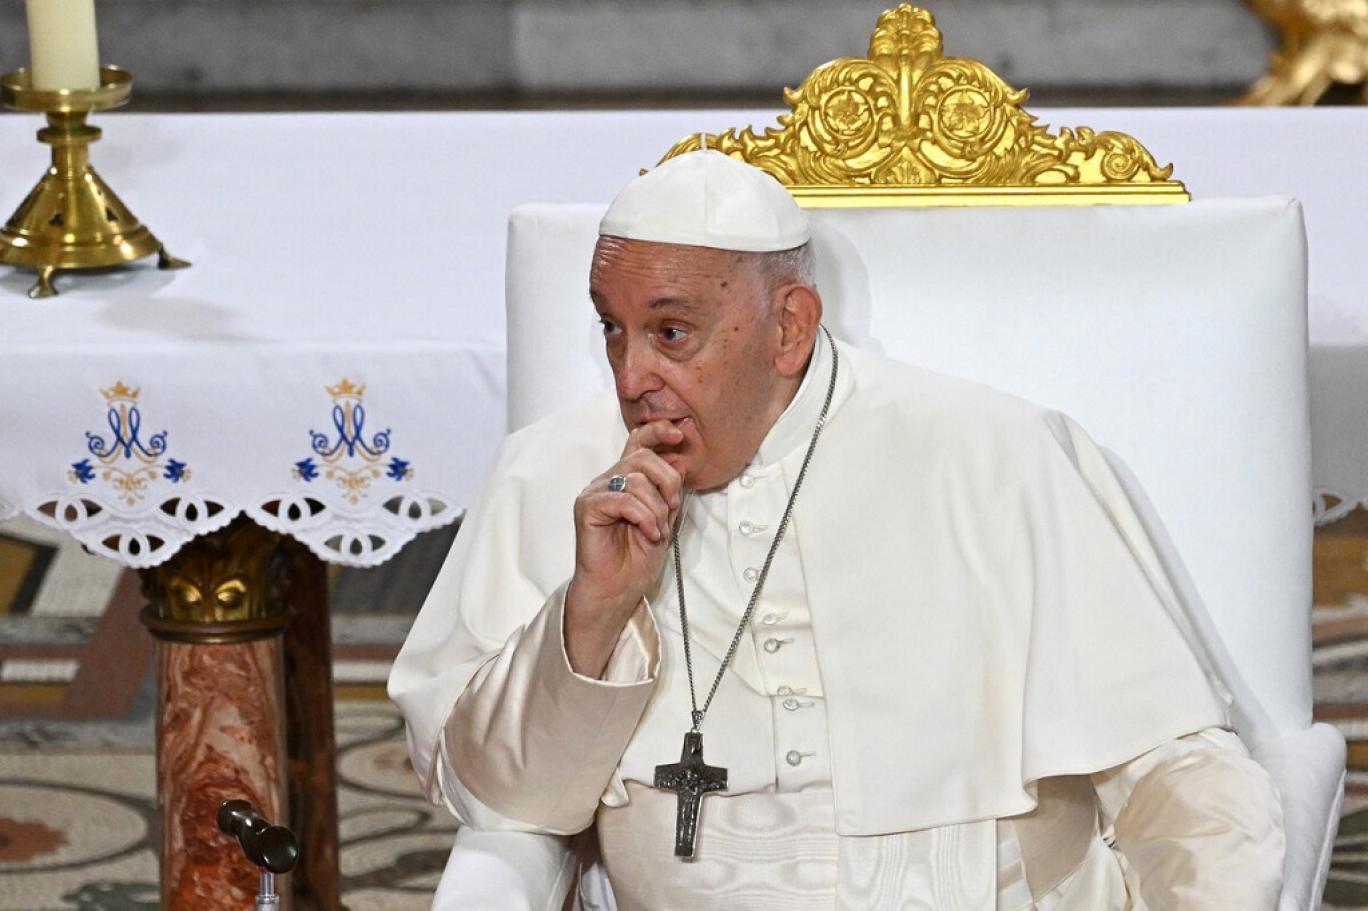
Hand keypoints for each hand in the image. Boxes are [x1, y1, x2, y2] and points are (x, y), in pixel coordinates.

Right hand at [564, 420, 683, 675]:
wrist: (618, 589)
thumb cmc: (637, 558)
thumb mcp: (665, 519)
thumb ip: (670, 491)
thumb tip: (680, 461)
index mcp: (626, 479)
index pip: (638, 441)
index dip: (658, 431)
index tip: (679, 433)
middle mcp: (608, 480)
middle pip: (642, 457)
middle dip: (667, 481)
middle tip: (673, 508)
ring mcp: (595, 492)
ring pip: (636, 479)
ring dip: (656, 508)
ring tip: (658, 531)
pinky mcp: (587, 508)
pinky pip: (623, 499)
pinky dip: (644, 517)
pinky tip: (649, 534)